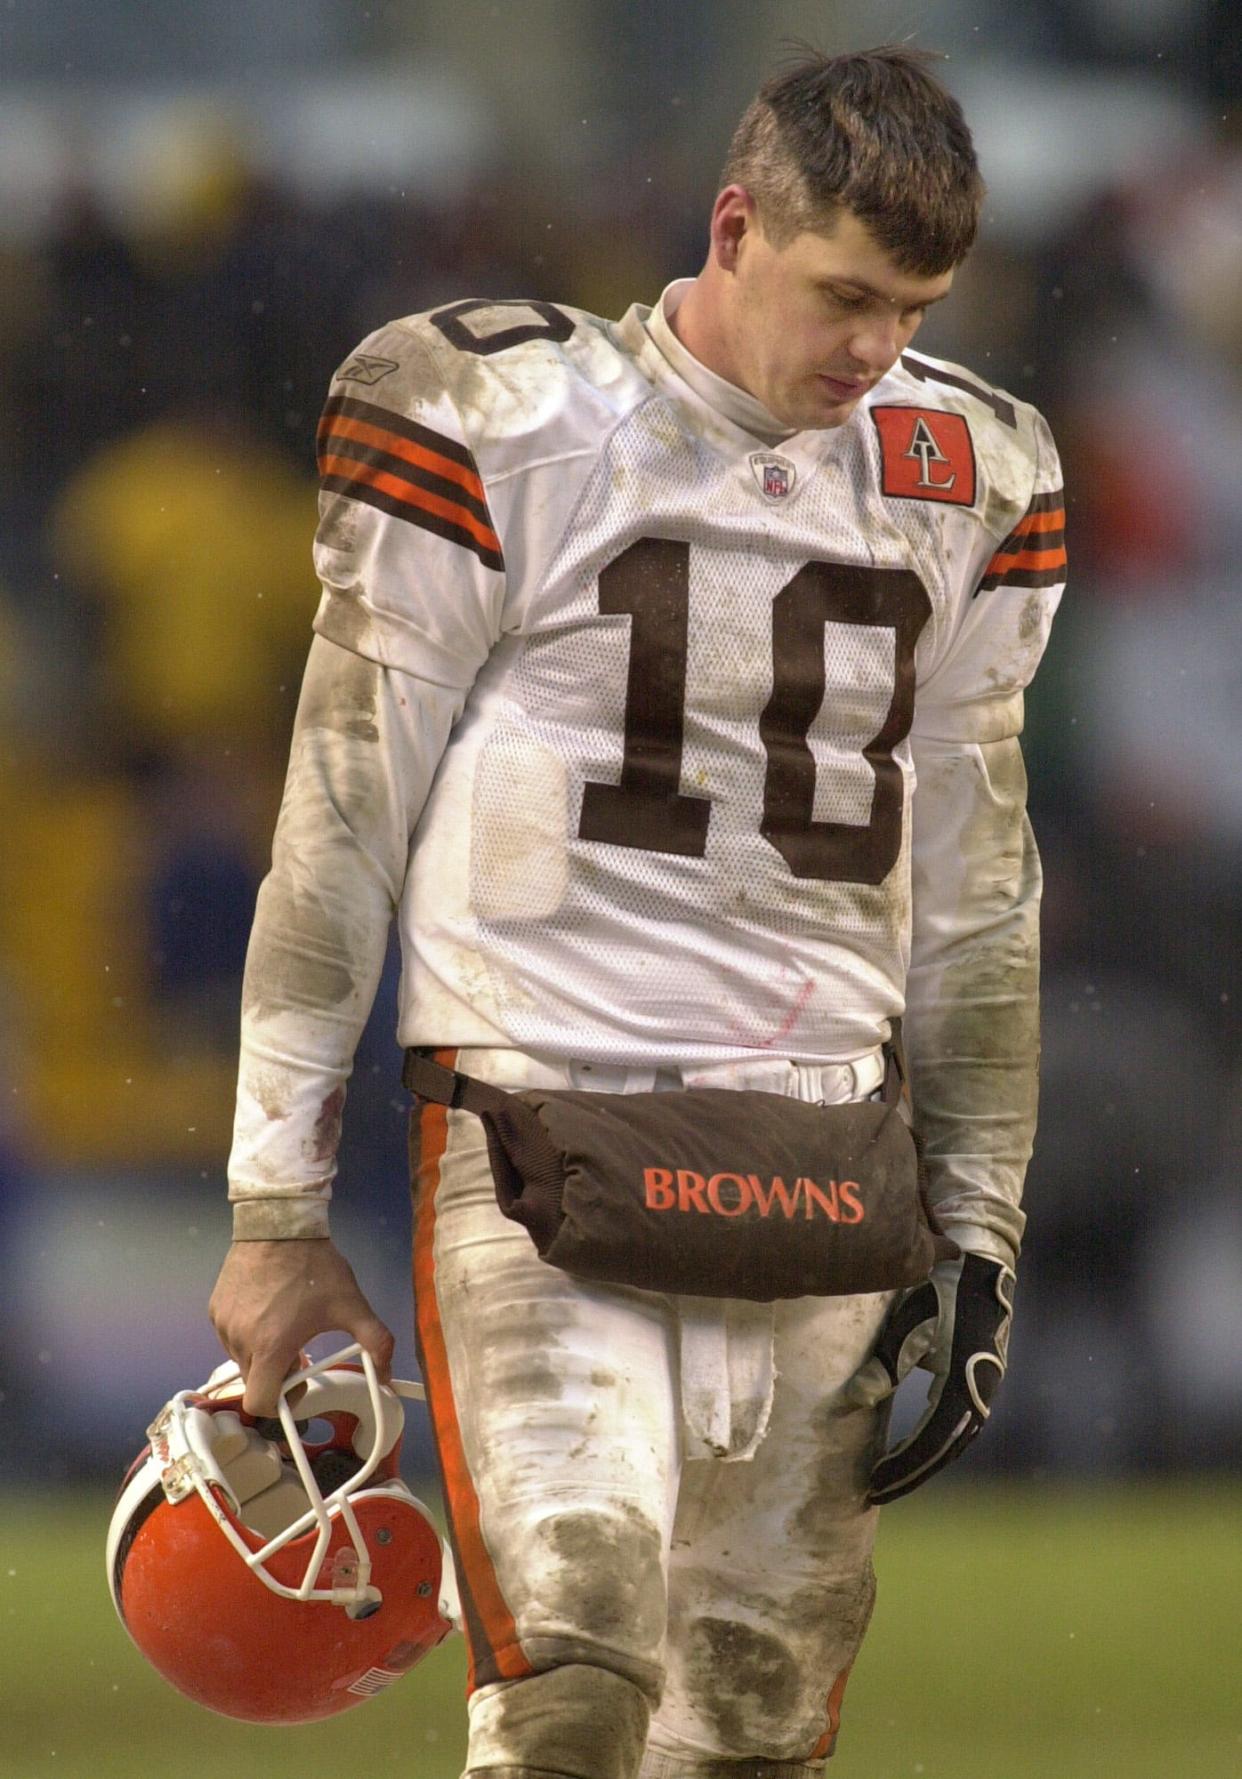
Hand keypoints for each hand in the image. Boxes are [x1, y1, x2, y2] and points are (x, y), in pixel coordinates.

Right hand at [208, 1238, 394, 1416]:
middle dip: (277, 1375)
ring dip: (261, 1354)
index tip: (297, 1384)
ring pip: (240, 1358)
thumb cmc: (315, 1266)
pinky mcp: (214, 1308)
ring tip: (283, 1327)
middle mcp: (241, 1341)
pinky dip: (246, 1334)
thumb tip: (388, 1374)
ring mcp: (223, 1324)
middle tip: (299, 1351)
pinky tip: (266, 1311)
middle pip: (254, 1381)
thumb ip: (376, 1341)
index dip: (280, 1403)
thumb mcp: (351, 1304)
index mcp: (271, 1347)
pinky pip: (229, 1335)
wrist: (278, 1223)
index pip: (260, 1403)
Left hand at [845, 1253, 1014, 1504]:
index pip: (930, 1441)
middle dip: (911, 1473)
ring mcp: (985, 1386)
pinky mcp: (981, 1377)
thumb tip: (854, 1400)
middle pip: (945, 1448)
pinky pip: (958, 1422)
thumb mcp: (908, 1325)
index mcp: (964, 1383)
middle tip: (876, 1492)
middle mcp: (981, 1392)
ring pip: (954, 1438)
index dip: (902, 1468)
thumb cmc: (939, 1291)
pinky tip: (916, 1448)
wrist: (979, 1264)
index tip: (874, 1487)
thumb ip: (886, 1364)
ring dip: (925, 1460)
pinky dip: (936, 1441)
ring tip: (890, 1478)